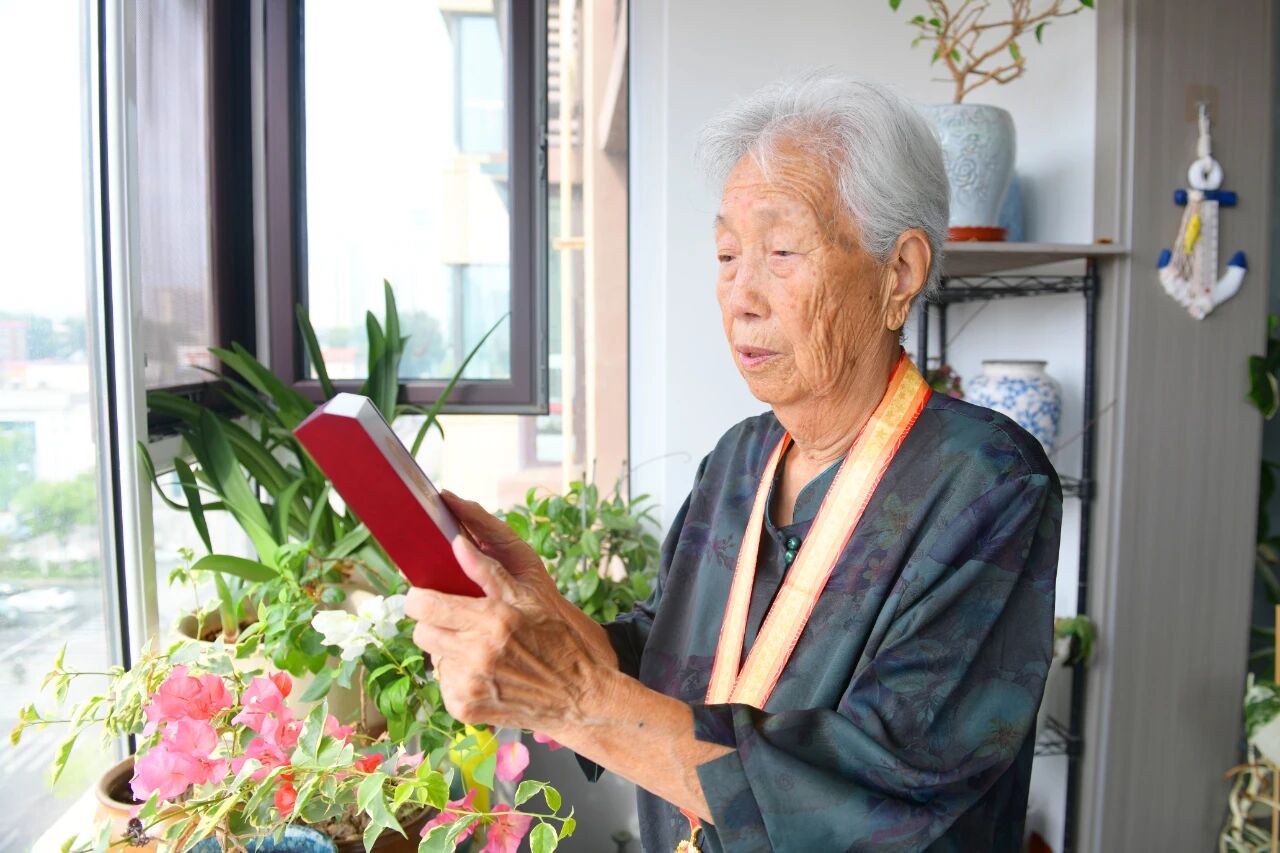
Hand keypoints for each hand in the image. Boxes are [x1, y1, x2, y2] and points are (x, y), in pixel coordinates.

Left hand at [406, 492, 616, 733]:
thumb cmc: (558, 643)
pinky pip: (444, 684)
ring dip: (449, 651)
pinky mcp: (465, 708)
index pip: (424, 606)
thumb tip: (457, 543)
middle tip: (458, 622)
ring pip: (433, 658)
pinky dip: (458, 676)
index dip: (420, 598)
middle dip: (435, 624)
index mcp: (491, 620)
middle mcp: (476, 654)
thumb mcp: (530, 599)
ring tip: (479, 649)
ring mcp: (469, 685)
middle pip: (421, 632)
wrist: (578, 698)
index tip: (427, 597)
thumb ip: (488, 571)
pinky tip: (484, 673)